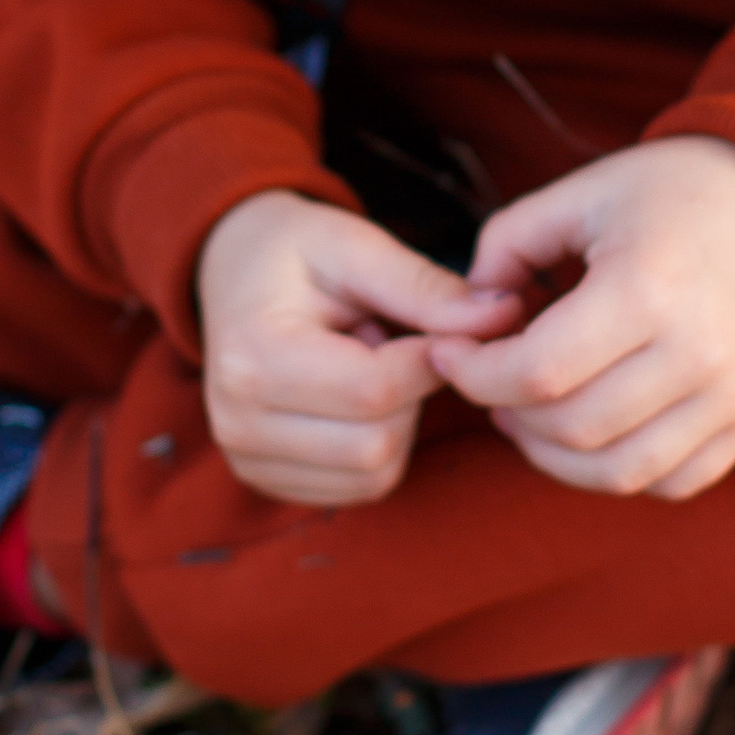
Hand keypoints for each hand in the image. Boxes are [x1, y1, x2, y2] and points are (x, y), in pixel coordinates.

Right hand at [193, 190, 518, 508]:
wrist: (230, 270)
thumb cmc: (294, 252)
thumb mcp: (355, 246)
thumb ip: (425, 286)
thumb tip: (504, 315)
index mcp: (251, 358)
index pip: (375, 392)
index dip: (431, 361)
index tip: (439, 326)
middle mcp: (238, 423)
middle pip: (378, 444)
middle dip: (412, 394)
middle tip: (394, 342)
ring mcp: (246, 459)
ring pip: (375, 474)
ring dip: (398, 424)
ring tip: (367, 366)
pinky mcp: (264, 480)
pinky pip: (359, 488)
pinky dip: (378, 448)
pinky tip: (353, 399)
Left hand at [425, 138, 734, 500]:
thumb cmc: (670, 193)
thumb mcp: (580, 193)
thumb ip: (505, 245)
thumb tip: (466, 314)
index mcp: (648, 287)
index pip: (537, 372)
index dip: (474, 374)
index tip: (450, 354)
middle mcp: (699, 351)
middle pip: (571, 428)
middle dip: (506, 412)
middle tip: (486, 380)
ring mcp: (733, 396)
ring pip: (617, 472)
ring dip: (552, 455)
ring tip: (526, 413)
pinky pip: (670, 483)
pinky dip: (616, 470)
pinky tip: (590, 430)